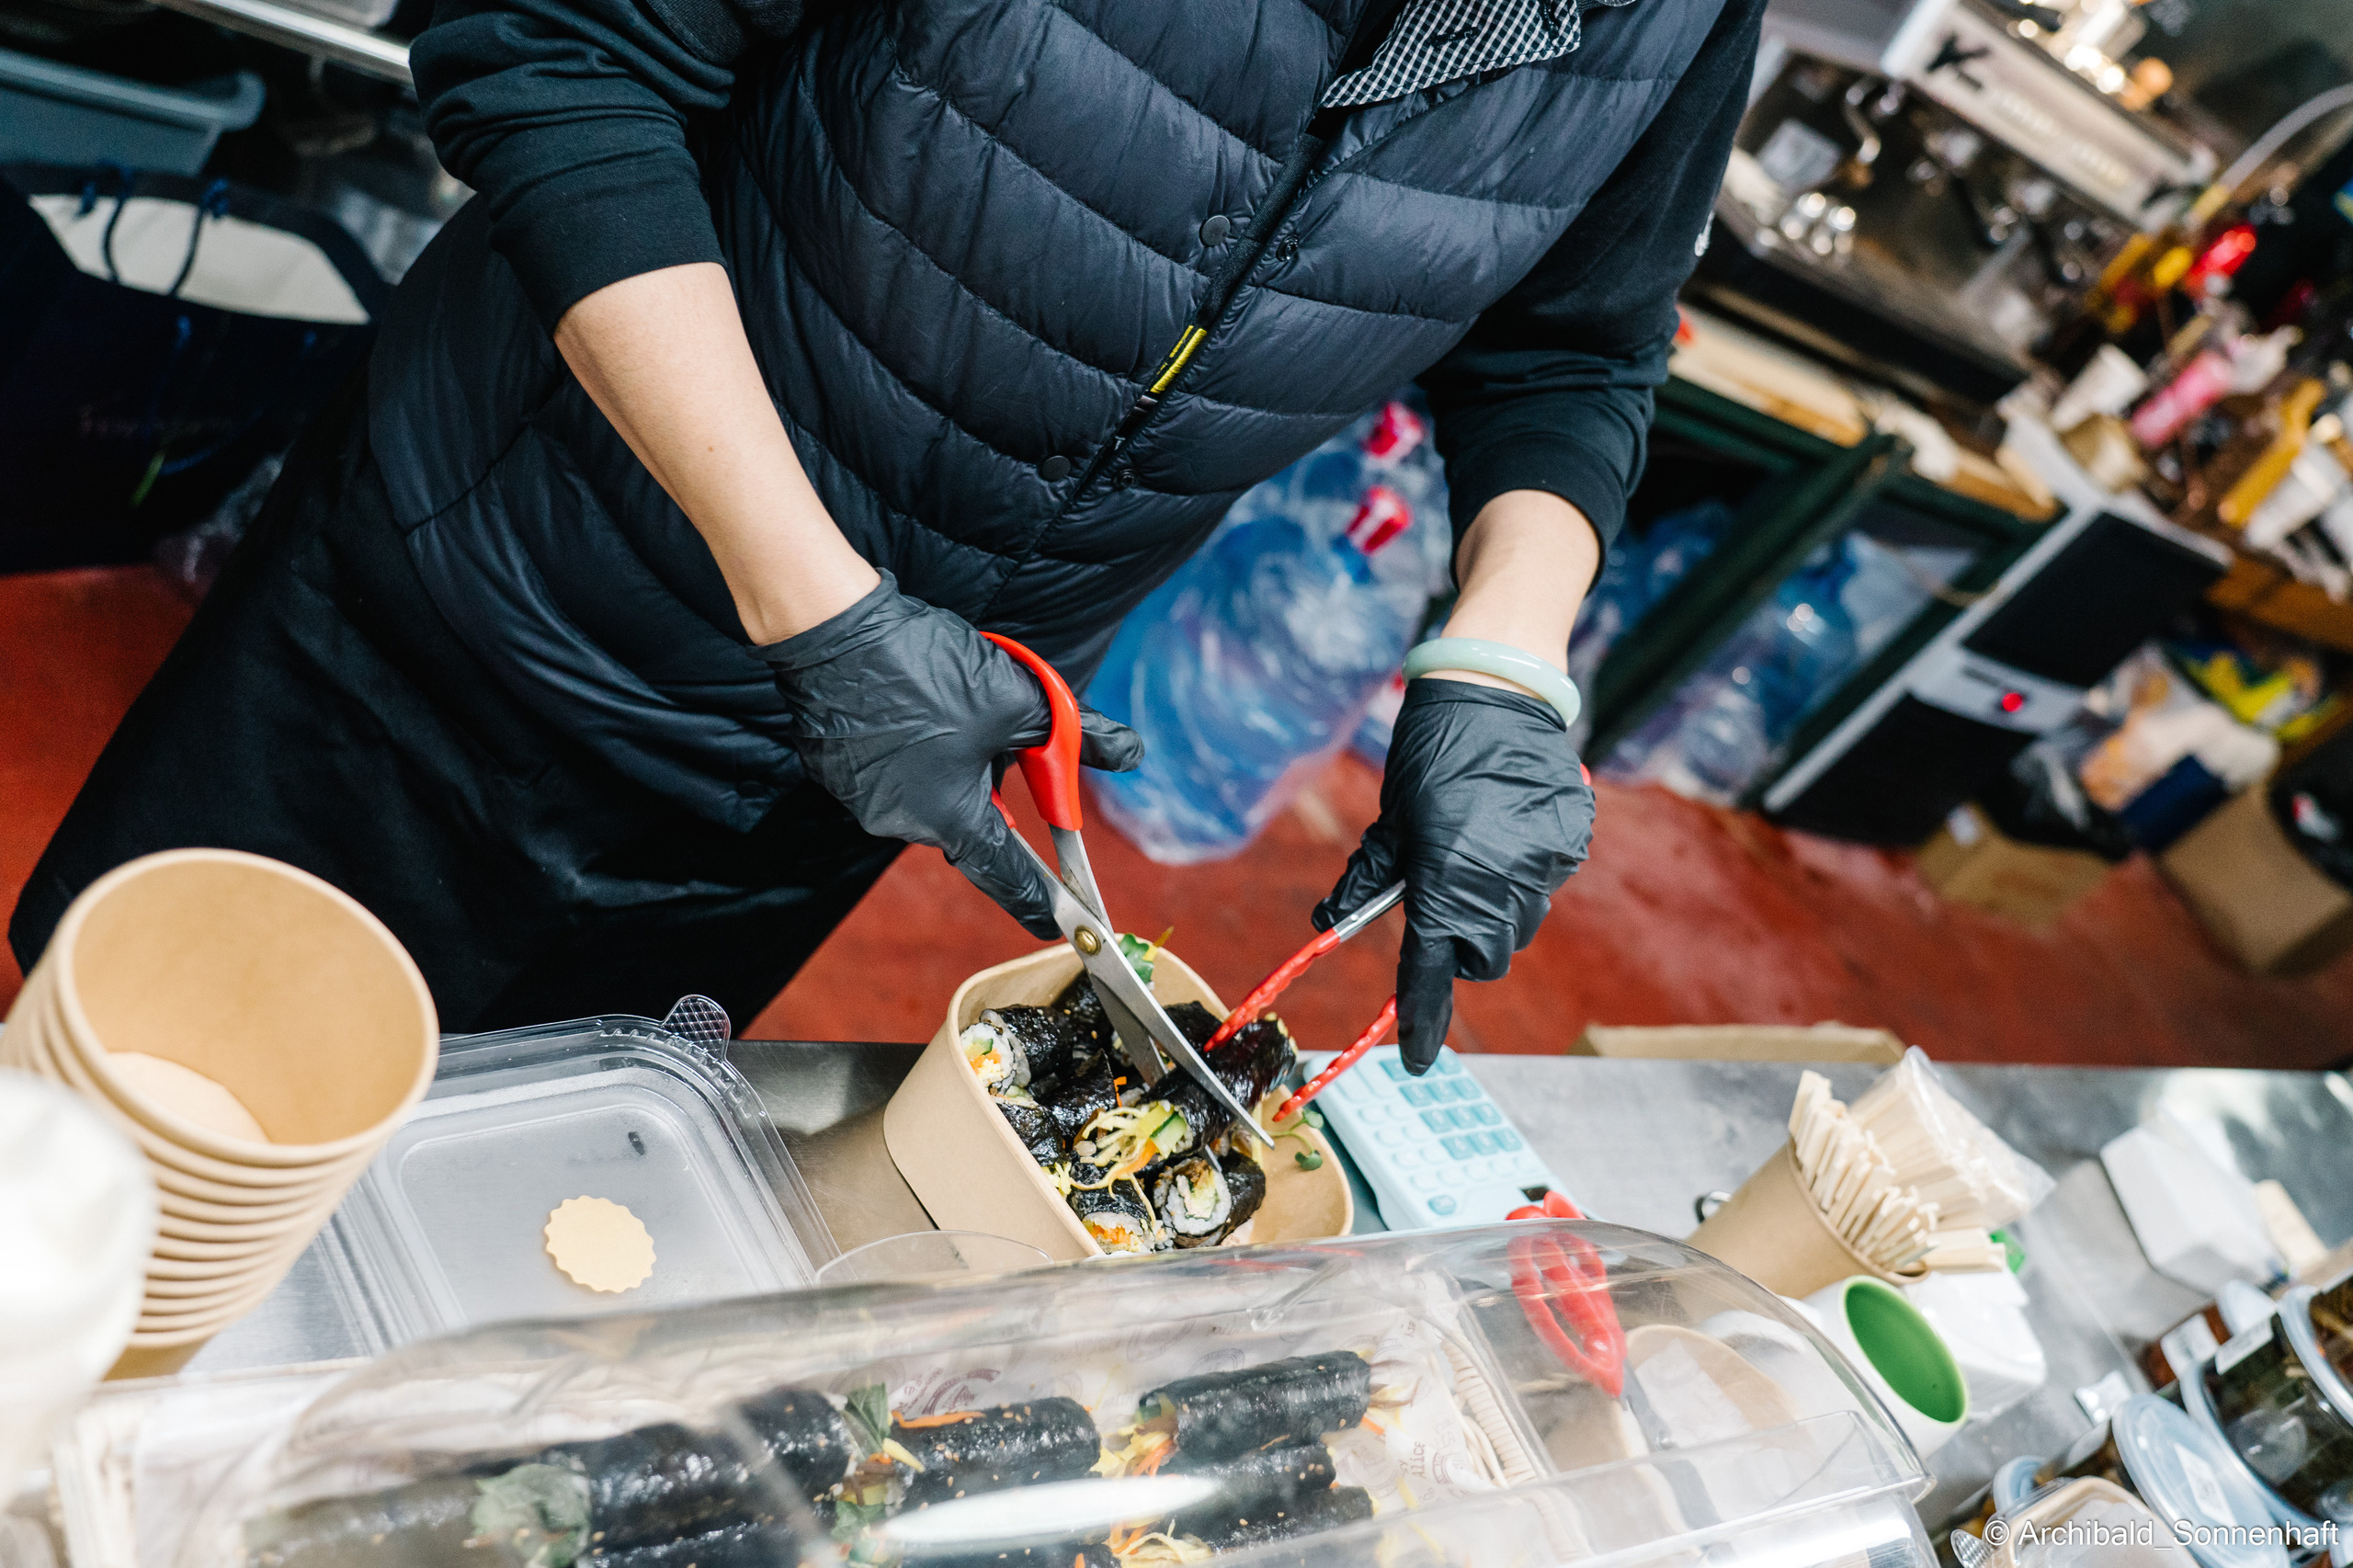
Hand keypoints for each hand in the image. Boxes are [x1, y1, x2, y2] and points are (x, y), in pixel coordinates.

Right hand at [759, 573, 1142, 935]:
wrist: (834, 629)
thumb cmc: (925, 669)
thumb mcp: (1019, 700)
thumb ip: (1075, 737)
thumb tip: (1130, 752)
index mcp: (951, 819)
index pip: (1006, 878)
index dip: (1037, 900)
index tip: (1056, 922)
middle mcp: (901, 822)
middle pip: (969, 822)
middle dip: (995, 787)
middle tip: (1008, 739)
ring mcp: (861, 798)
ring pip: (929, 793)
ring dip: (954, 762)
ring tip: (951, 701)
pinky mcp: (836, 768)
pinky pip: (890, 772)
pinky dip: (914, 749)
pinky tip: (912, 703)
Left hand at [1314, 679, 1592, 1071]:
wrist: (1496, 691)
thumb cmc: (1430, 752)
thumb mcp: (1391, 818)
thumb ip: (1370, 878)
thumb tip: (1333, 920)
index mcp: (1448, 877)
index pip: (1432, 969)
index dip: (1422, 1017)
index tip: (1416, 1057)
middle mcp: (1504, 880)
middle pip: (1484, 956)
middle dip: (1459, 948)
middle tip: (1438, 907)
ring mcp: (1545, 863)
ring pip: (1517, 925)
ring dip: (1492, 913)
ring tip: (1473, 859)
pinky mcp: (1570, 843)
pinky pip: (1543, 884)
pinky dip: (1521, 875)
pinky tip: (1505, 832)